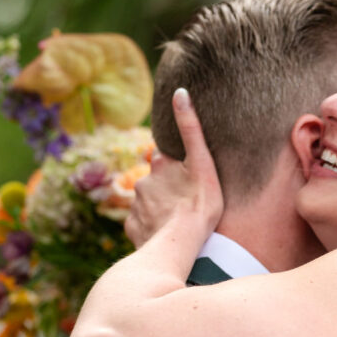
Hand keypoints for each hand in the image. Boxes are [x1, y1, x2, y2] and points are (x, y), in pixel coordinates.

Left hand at [125, 89, 223, 247]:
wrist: (179, 244)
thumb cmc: (198, 205)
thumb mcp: (202, 163)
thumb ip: (191, 128)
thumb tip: (180, 92)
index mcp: (159, 164)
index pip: (165, 157)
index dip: (176, 165)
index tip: (187, 175)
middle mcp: (142, 182)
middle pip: (156, 181)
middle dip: (167, 188)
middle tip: (186, 201)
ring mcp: (136, 206)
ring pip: (148, 203)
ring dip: (160, 209)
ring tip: (178, 221)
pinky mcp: (133, 228)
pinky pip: (143, 224)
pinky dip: (152, 227)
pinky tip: (166, 234)